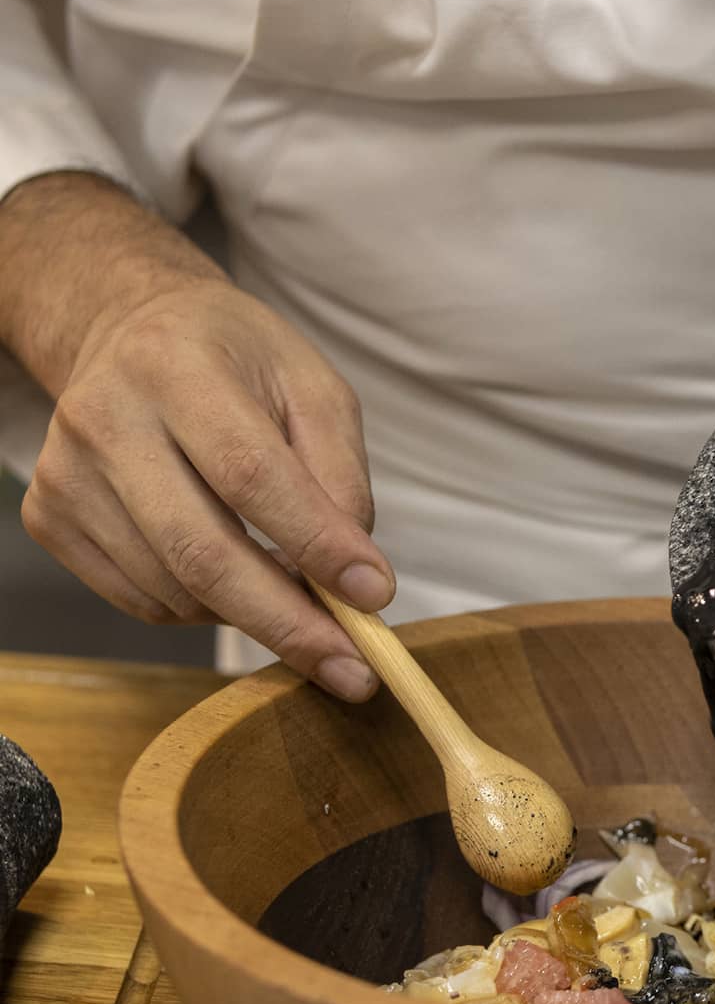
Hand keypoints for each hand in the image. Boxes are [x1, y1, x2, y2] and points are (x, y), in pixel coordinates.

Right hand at [0, 173, 392, 699]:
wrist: (130, 332)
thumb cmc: (239, 363)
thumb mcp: (313, 387)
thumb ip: (341, 475)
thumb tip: (355, 577)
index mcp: (176, 368)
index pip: (250, 474)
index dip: (316, 545)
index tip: (375, 597)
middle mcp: (105, 419)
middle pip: (201, 551)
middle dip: (288, 623)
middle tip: (353, 671)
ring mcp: (66, 475)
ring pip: (175, 590)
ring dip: (255, 614)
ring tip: (301, 595)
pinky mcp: (50, 518)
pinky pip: (144, 601)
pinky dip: (206, 609)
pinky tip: (234, 575)